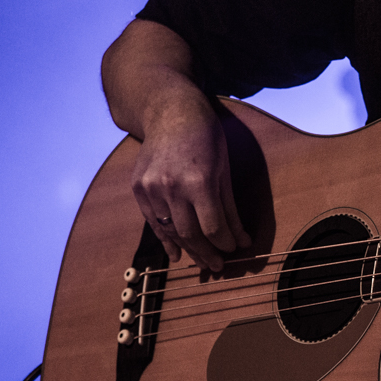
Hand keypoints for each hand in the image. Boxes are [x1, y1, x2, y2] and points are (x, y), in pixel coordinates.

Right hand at [130, 95, 250, 271]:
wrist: (170, 113)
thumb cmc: (205, 138)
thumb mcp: (225, 170)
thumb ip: (230, 208)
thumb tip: (242, 241)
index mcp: (198, 181)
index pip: (213, 227)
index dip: (225, 243)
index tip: (233, 250)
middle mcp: (171, 187)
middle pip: (191, 234)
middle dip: (206, 253)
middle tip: (217, 266)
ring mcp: (151, 188)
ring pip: (171, 231)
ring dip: (187, 249)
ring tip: (201, 262)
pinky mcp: (138, 189)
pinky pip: (154, 222)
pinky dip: (166, 239)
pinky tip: (176, 252)